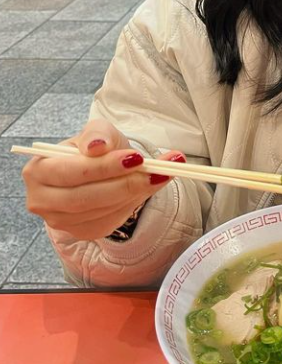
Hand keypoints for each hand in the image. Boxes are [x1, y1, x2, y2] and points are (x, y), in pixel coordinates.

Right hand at [22, 119, 184, 240]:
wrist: (105, 169)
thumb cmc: (97, 149)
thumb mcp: (99, 132)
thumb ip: (98, 134)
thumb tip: (97, 146)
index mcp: (39, 169)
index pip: (70, 172)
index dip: (103, 167)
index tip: (136, 158)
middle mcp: (42, 200)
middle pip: (83, 198)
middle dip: (123, 183)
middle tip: (155, 171)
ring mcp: (60, 220)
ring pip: (99, 211)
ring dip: (133, 193)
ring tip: (160, 174)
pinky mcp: (81, 231)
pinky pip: (109, 221)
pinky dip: (131, 204)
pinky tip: (147, 188)